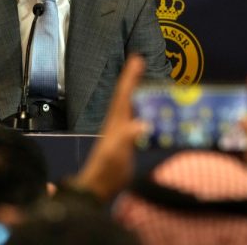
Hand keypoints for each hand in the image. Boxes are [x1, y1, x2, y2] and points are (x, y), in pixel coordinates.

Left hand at [74, 55, 146, 201]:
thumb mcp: (118, 153)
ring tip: (144, 79)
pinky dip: (142, 110)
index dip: (130, 77)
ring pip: (130, 105)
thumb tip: (143, 124)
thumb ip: (128, 138)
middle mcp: (118, 123)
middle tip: (139, 61)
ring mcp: (121, 131)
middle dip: (132, 78)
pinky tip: (147, 109)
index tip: (136, 59)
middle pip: (126, 96)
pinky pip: (136, 118)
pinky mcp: (126, 142)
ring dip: (136, 91)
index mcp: (117, 122)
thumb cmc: (107, 170)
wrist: (98, 187)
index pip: (124, 95)